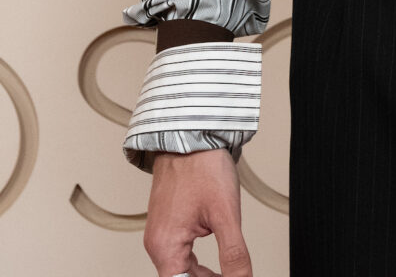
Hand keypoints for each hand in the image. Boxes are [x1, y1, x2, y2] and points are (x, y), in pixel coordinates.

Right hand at [143, 148, 252, 276]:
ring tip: (230, 272)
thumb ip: (234, 253)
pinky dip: (198, 260)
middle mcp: (158, 243)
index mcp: (165, 247)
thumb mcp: (226, 214)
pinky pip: (180, 251)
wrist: (191, 134)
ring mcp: (162, 232)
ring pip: (182, 267)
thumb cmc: (203, 167)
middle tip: (234, 275)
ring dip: (204, 274)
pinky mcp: (168, 221)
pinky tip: (218, 256)